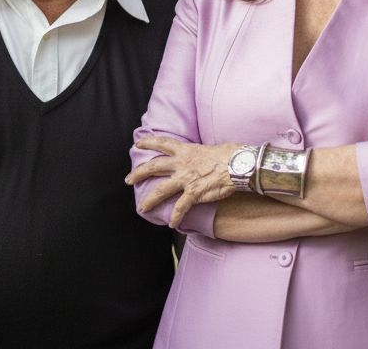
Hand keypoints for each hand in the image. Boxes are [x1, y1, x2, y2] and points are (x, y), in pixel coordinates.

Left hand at [126, 137, 242, 227]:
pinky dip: (176, 217)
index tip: (138, 144)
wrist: (239, 165)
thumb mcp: (212, 148)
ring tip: (142, 208)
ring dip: (150, 200)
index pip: (163, 143)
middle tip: (128, 179)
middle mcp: (182, 163)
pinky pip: (181, 207)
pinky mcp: (194, 193)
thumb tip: (206, 156)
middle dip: (138, 173)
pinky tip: (172, 224)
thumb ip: (202, 154)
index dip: (149, 143)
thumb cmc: (231, 154)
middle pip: (153, 167)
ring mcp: (186, 179)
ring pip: (161, 190)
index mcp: (186, 150)